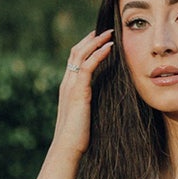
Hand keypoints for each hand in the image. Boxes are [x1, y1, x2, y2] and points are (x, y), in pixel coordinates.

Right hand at [52, 30, 113, 159]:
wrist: (67, 148)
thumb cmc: (77, 137)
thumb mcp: (85, 115)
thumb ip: (90, 104)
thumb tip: (103, 102)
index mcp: (68, 87)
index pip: (75, 60)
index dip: (87, 47)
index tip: (101, 39)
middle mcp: (66, 83)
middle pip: (76, 51)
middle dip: (91, 38)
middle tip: (106, 30)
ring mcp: (71, 86)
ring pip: (80, 54)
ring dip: (96, 41)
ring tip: (110, 34)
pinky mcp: (78, 91)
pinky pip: (87, 66)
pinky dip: (99, 54)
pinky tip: (110, 47)